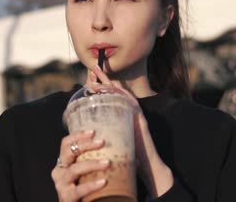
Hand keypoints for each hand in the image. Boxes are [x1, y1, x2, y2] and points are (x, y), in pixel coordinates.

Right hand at [51, 130, 109, 201]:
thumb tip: (119, 149)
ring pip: (74, 169)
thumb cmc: (84, 190)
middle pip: (68, 152)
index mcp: (63, 163)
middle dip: (85, 145)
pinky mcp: (66, 197)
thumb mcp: (85, 173)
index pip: (66, 144)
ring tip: (107, 162)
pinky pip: (79, 189)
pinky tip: (103, 182)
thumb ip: (92, 161)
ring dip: (92, 164)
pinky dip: (91, 185)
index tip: (93, 131)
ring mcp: (61, 184)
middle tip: (102, 142)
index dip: (78, 135)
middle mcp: (59, 171)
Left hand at [89, 65, 173, 197]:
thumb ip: (104, 135)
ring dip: (110, 85)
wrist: (149, 168)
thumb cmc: (130, 158)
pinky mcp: (141, 120)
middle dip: (104, 79)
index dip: (100, 87)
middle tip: (94, 67)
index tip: (89, 78)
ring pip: (123, 94)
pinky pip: (132, 104)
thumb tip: (86, 134)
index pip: (110, 97)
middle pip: (116, 92)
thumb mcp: (113, 142)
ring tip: (97, 77)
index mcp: (122, 116)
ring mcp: (136, 115)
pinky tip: (113, 90)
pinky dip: (123, 96)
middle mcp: (130, 113)